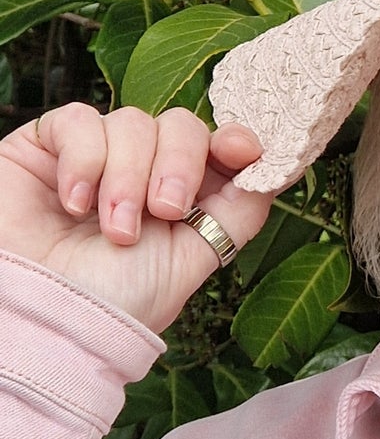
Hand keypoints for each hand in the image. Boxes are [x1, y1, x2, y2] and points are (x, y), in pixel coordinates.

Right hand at [0, 106, 274, 332]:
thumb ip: (238, 212)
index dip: (235, 140)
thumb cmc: (114, 301)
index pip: (217, 145)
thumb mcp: (194, 258)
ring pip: (133, 122)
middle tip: (166, 209)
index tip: (242, 151)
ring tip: (114, 227)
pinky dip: (85, 158)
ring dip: (128, 176)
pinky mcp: (46, 148)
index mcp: (183, 196)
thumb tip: (276, 168)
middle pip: (182, 125)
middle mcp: (141, 171)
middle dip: (180, 164)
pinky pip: (79, 120)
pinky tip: (75, 202)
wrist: (44, 318)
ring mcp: (94, 157)